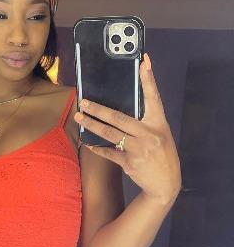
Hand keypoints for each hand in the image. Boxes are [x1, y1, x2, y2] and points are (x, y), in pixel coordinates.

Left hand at [74, 52, 181, 202]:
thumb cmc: (162, 155)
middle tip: (83, 101)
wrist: (166, 184)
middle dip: (99, 109)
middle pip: (119, 118)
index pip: (153, 97)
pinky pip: (109, 152)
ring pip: (110, 134)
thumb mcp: (160, 135)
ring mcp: (139, 149)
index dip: (148, 79)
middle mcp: (149, 134)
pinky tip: (88, 143)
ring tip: (79, 117)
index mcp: (158, 123)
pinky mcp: (129, 163)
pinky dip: (98, 148)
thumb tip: (120, 112)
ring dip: (92, 125)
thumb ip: (144, 123)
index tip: (144, 61)